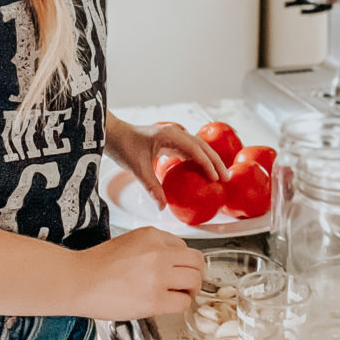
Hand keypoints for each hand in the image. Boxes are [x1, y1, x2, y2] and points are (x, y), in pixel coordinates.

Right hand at [76, 226, 204, 319]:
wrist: (78, 281)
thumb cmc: (96, 265)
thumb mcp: (128, 241)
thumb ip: (152, 247)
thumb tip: (172, 260)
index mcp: (152, 235)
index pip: (183, 246)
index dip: (182, 260)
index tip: (179, 269)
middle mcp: (159, 252)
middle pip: (196, 261)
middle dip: (196, 273)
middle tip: (189, 283)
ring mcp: (158, 276)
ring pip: (194, 281)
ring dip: (192, 290)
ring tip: (182, 295)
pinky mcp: (154, 300)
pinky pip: (183, 303)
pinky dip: (181, 305)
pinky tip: (171, 305)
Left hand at [105, 113, 228, 211]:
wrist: (113, 134)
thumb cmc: (124, 146)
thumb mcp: (138, 168)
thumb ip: (152, 187)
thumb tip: (163, 206)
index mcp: (170, 135)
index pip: (195, 149)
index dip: (207, 163)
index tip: (215, 178)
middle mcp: (175, 133)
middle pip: (202, 147)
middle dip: (216, 162)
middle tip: (226, 178)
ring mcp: (173, 136)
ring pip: (198, 148)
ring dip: (210, 160)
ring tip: (219, 176)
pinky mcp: (170, 141)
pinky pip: (189, 150)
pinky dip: (199, 160)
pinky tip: (202, 172)